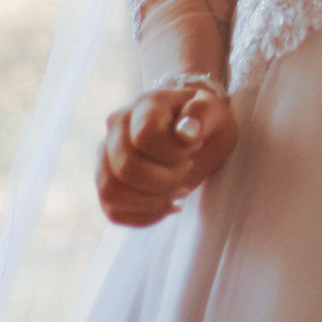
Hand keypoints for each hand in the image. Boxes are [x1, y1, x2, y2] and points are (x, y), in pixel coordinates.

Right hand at [95, 87, 236, 226]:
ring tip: (176, 191)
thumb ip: (203, 114)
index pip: (145, 137)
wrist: (196, 134)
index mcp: (144, 105)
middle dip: (165, 180)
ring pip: (111, 192)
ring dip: (151, 202)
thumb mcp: (215, 112)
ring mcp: (105, 155)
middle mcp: (116, 127)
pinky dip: (144, 216)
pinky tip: (167, 205)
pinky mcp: (106, 182)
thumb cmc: (204, 122)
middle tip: (186, 171)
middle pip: (126, 168)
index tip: (193, 149)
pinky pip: (112, 211)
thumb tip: (185, 132)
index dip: (174, 153)